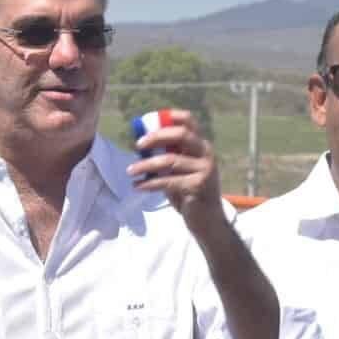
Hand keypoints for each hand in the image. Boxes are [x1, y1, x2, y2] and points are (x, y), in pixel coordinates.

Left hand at [129, 109, 224, 229]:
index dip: (170, 116)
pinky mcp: (198, 186)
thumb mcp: (180, 171)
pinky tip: (138, 186)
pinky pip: (168, 181)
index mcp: (201, 146)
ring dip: (145, 165)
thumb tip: (142, 145)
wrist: (208, 222)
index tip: (149, 120)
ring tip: (130, 171)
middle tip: (137, 145)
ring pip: (170, 160)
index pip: (189, 122)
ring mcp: (204, 170)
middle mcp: (206, 154)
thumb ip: (169, 156)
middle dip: (156, 137)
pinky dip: (149, 183)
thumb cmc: (190, 194)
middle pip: (181, 135)